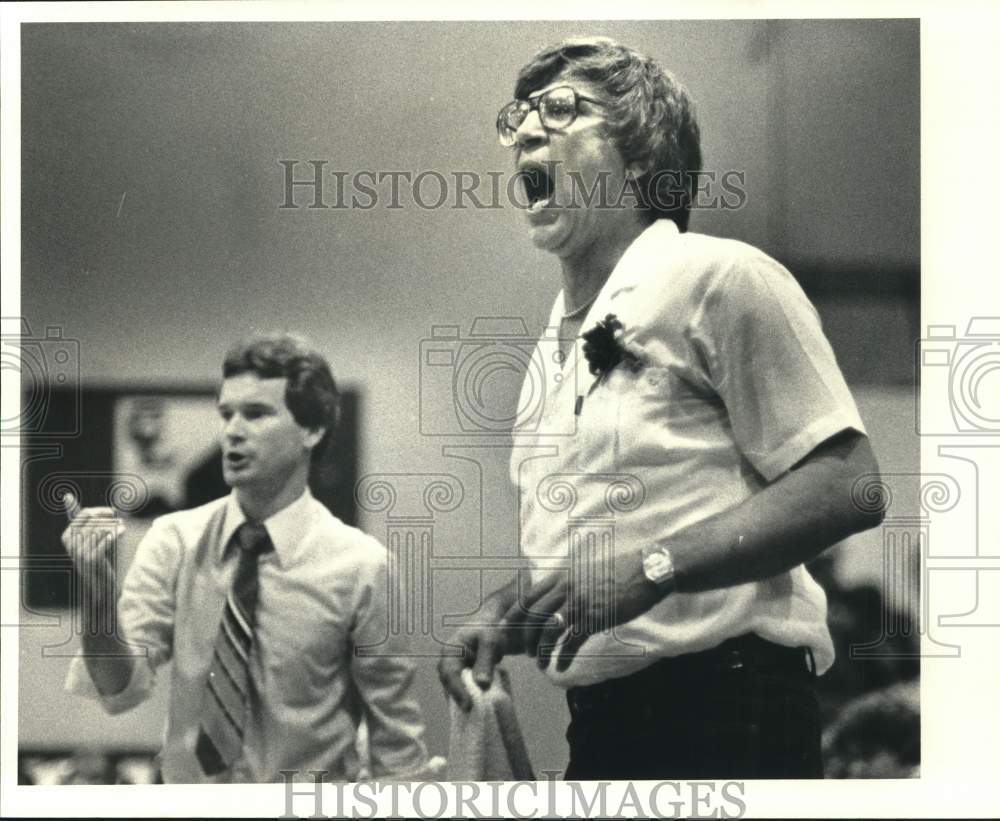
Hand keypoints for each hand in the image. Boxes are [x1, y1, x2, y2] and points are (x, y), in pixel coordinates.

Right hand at [61, 492, 124, 579]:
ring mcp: (80, 552)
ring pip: (101, 528)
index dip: (101, 511)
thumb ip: (78, 518)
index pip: (84, 513)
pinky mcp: (92, 559)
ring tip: (122, 526)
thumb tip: (67, 496)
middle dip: (109, 518)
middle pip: (94, 520)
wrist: (98, 583)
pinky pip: (107, 539)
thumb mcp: (85, 536)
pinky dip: (117, 533)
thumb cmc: (94, 554)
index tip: (113, 512)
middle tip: (119, 520)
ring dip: (115, 526)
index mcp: (66, 536)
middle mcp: (70, 544)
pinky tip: (123, 531)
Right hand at [437, 590, 520, 711]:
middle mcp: (447, 662)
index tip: (467, 705)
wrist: (490, 627)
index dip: (457, 690)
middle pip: (448, 684)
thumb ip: (485, 661)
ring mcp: (452, 670)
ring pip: (453, 690)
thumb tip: (481, 684)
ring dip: (462, 701)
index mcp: (450, 650)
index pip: (450, 673)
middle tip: (470, 715)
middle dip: (458, 700)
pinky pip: (461, 690)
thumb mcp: (490, 642)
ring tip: (473, 716)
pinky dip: (467, 699)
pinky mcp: (460, 677)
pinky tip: (476, 709)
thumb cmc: (489, 631)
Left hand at [501, 547, 664, 673]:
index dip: (514, 614)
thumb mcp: (587, 570)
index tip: (507, 628)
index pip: (528, 595)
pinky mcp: (594, 617)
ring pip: (549, 630)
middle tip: (526, 652)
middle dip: (525, 637)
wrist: (646, 570)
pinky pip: (572, 642)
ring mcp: (579, 603)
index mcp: (562, 576)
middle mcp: (566, 588)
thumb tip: (558, 594)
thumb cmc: (619, 570)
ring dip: (542, 650)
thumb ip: (570, 582)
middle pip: (533, 615)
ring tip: (540, 664)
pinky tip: (561, 667)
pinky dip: (564, 657)